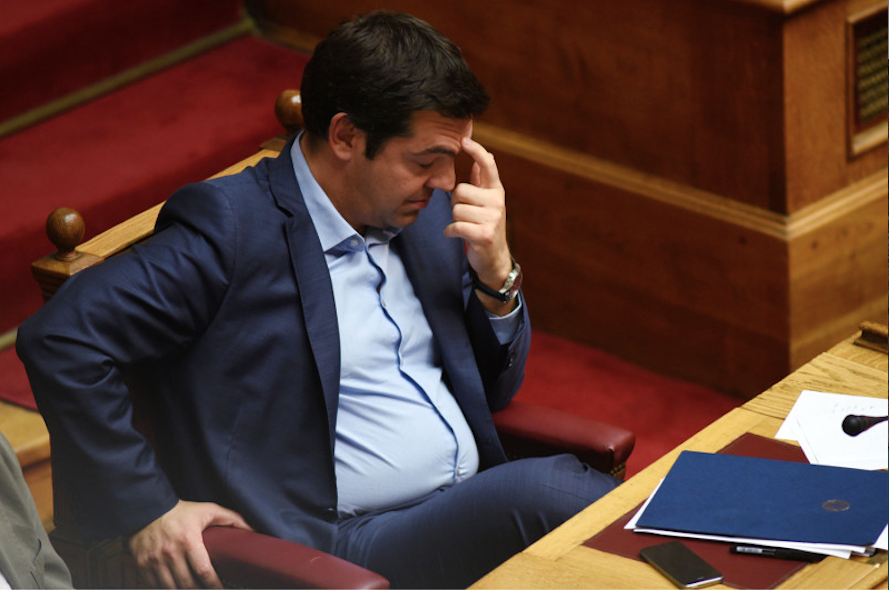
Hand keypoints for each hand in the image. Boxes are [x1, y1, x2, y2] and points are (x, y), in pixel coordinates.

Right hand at [128, 500, 251, 588]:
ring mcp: (154, 560)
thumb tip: (252, 530)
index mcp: (189, 540)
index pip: (204, 571)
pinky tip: (175, 587)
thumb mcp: (208, 510)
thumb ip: (232, 519)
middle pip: (187, 584)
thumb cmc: (182, 511)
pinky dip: (165, 589)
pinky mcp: (142, 564)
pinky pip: (154, 585)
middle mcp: (170, 552)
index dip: (214, 586)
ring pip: (170, 588)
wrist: (148, 508)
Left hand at [445, 137, 515, 312]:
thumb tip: (481, 157)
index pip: (487, 166)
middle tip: (465, 215)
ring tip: (466, 227)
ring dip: (454, 220)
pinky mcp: (483, 234)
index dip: (476, 151)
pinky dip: (450, 232)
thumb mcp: (487, 203)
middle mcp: (497, 202)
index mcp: (496, 191)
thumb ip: (482, 182)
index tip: (464, 140)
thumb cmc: (485, 227)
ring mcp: (492, 218)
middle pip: (459, 191)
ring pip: (456, 209)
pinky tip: (457, 235)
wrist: (494, 259)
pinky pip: (455, 226)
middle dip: (455, 203)